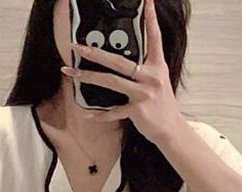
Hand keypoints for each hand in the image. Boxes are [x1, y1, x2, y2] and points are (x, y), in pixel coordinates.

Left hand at [61, 0, 184, 144]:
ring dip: (89, 77)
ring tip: (71, 73)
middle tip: (78, 46)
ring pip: (111, 82)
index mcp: (157, 67)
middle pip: (119, 61)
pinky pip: (114, 111)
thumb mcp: (157, 82)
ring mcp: (143, 94)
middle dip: (96, 53)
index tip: (147, 1)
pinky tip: (88, 115)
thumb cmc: (161, 106)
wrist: (170, 129)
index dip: (150, 20)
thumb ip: (144, 70)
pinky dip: (100, 115)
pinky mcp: (137, 111)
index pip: (154, 38)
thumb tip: (122, 62)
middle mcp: (151, 77)